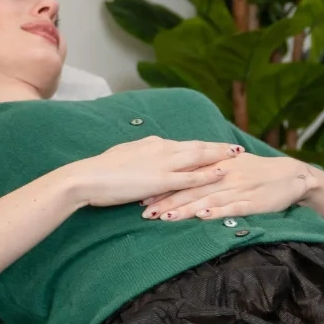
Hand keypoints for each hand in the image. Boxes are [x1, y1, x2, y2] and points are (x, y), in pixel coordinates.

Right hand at [65, 137, 241, 208]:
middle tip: (237, 148)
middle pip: (197, 147)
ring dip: (219, 156)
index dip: (203, 146)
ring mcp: (162, 164)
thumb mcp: (125, 156)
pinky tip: (221, 173)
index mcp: (153, 144)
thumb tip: (148, 158)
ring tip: (237, 157)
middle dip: (218, 148)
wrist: (86, 177)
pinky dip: (207, 174)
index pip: (185, 144)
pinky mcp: (160, 180)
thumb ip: (141, 157)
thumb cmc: (100, 170)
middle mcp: (162, 149)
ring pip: (198, 158)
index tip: (217, 146)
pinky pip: (190, 177)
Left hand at [141, 148, 313, 221]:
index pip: (186, 176)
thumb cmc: (259, 171)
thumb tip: (184, 175)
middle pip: (191, 190)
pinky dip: (217, 212)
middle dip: (167, 200)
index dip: (164, 186)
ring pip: (207, 199)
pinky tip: (203, 216)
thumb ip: (210, 170)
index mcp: (218, 166)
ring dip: (185, 209)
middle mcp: (225, 177)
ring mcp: (238, 190)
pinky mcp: (252, 202)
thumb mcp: (233, 165)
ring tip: (165, 216)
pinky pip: (232, 208)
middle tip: (145, 210)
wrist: (291, 175)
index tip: (143, 194)